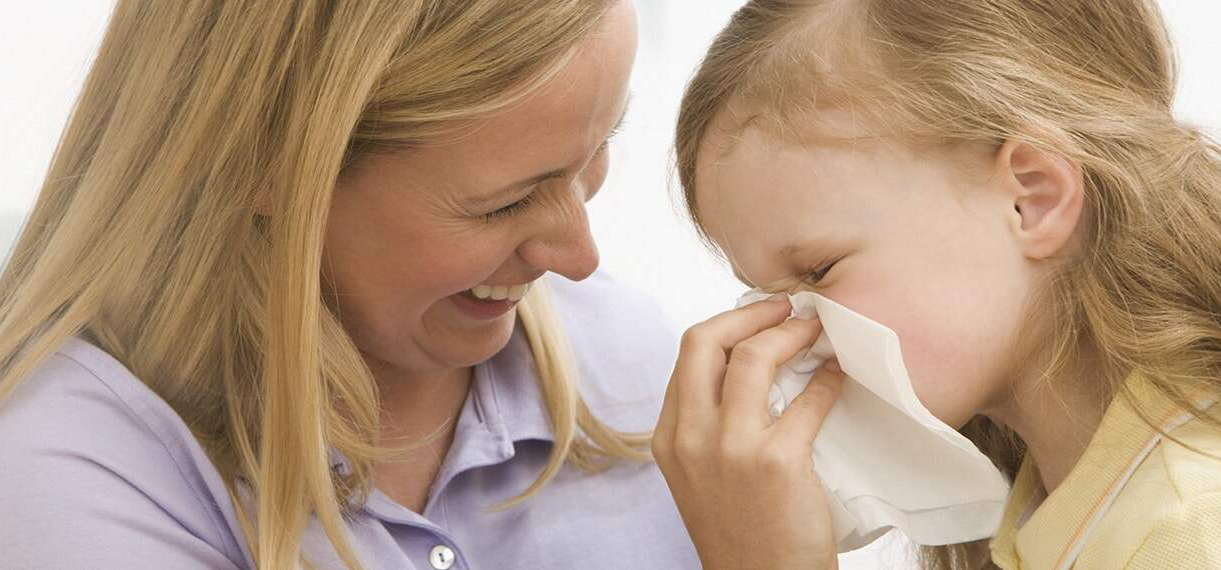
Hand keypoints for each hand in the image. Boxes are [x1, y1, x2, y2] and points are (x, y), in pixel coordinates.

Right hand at [653, 296, 843, 569]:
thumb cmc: (740, 532)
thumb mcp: (700, 475)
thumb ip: (709, 425)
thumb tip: (747, 366)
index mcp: (668, 438)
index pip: (688, 354)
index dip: (726, 324)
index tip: (757, 318)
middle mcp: (690, 438)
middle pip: (707, 341)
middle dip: (751, 313)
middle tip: (787, 308)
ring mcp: (731, 449)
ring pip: (753, 357)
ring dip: (790, 332)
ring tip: (815, 330)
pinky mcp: (776, 463)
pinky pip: (808, 399)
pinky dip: (828, 378)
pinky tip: (838, 374)